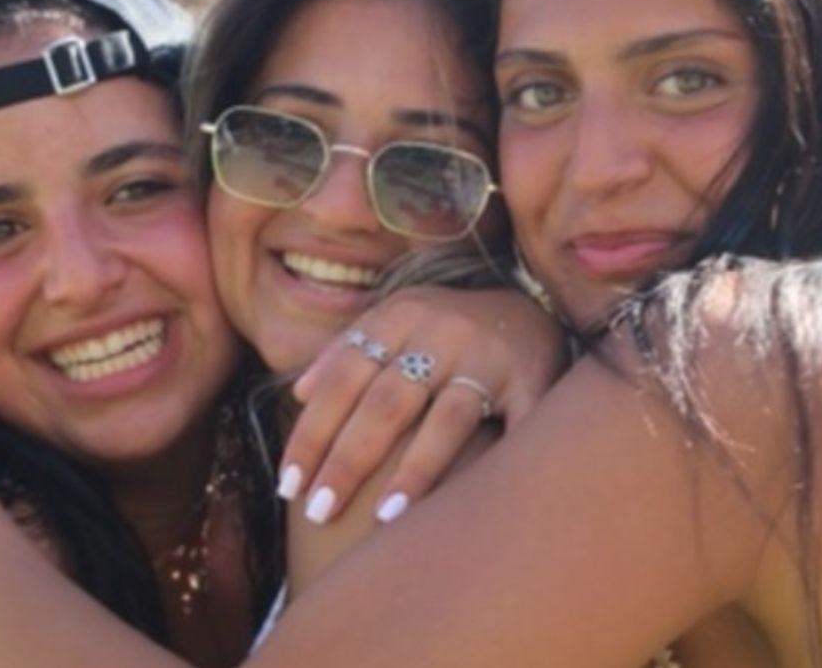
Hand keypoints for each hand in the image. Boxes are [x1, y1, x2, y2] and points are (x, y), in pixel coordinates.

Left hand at [280, 285, 564, 523]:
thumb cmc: (446, 326)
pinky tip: (465, 507)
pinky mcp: (532, 382)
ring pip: (444, 420)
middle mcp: (442, 333)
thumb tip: (299, 394)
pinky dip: (490, 469)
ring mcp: (489, 358)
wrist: (531, 305)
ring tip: (381, 516)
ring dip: (411, 471)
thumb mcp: (394, 318)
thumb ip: (346, 350)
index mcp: (400, 317)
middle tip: (319, 511)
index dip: (312, 433)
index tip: (289, 485)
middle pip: (386, 403)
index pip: (343, 378)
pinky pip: (510, 432)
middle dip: (347, 461)